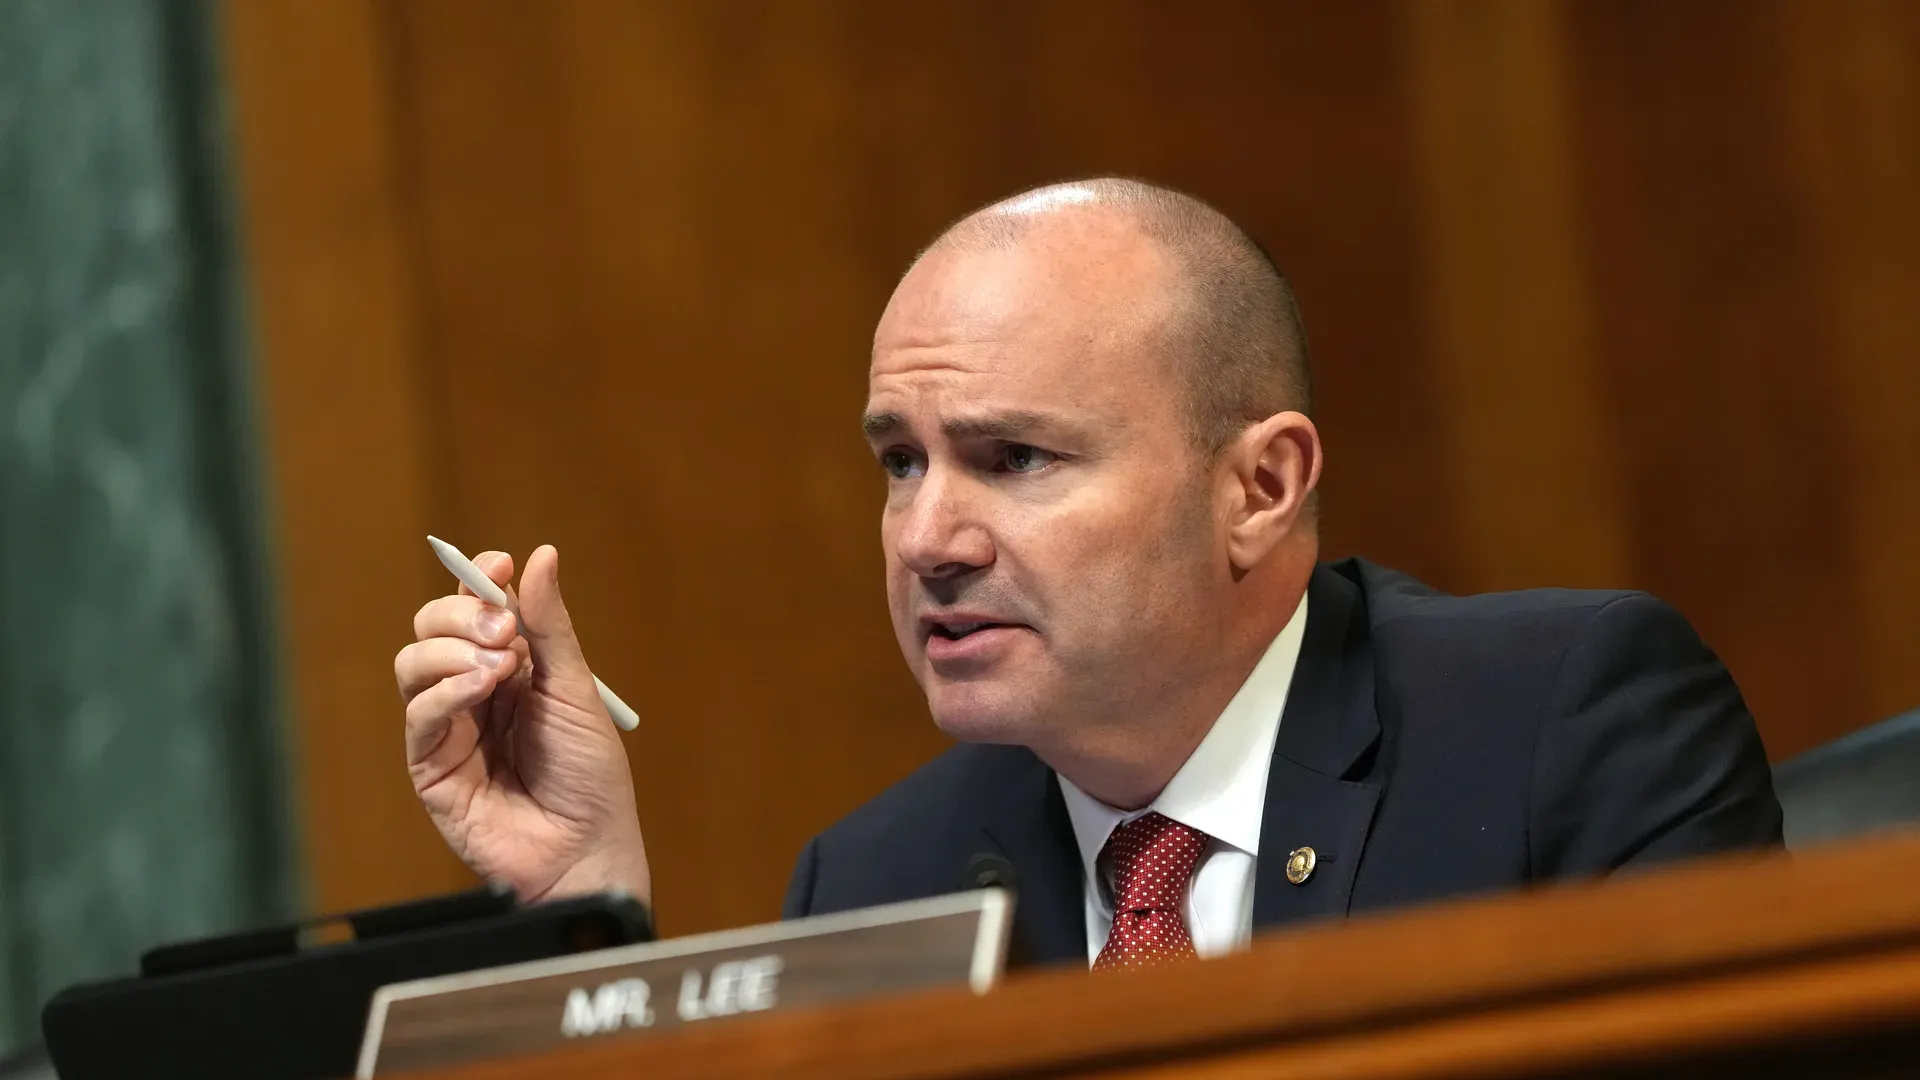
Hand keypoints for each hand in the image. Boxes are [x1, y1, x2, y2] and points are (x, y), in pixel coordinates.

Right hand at [395, 544, 650, 903]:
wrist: (586, 847)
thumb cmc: (590, 775)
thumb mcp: (575, 688)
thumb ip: (549, 626)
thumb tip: (540, 556)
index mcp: (512, 668)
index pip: (475, 606)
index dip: (478, 579)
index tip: (499, 565)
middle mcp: (473, 691)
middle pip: (433, 627)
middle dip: (462, 613)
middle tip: (504, 630)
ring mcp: (449, 727)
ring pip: (413, 664)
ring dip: (452, 651)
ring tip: (498, 668)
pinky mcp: (430, 765)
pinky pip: (419, 713)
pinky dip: (445, 691)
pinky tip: (480, 689)